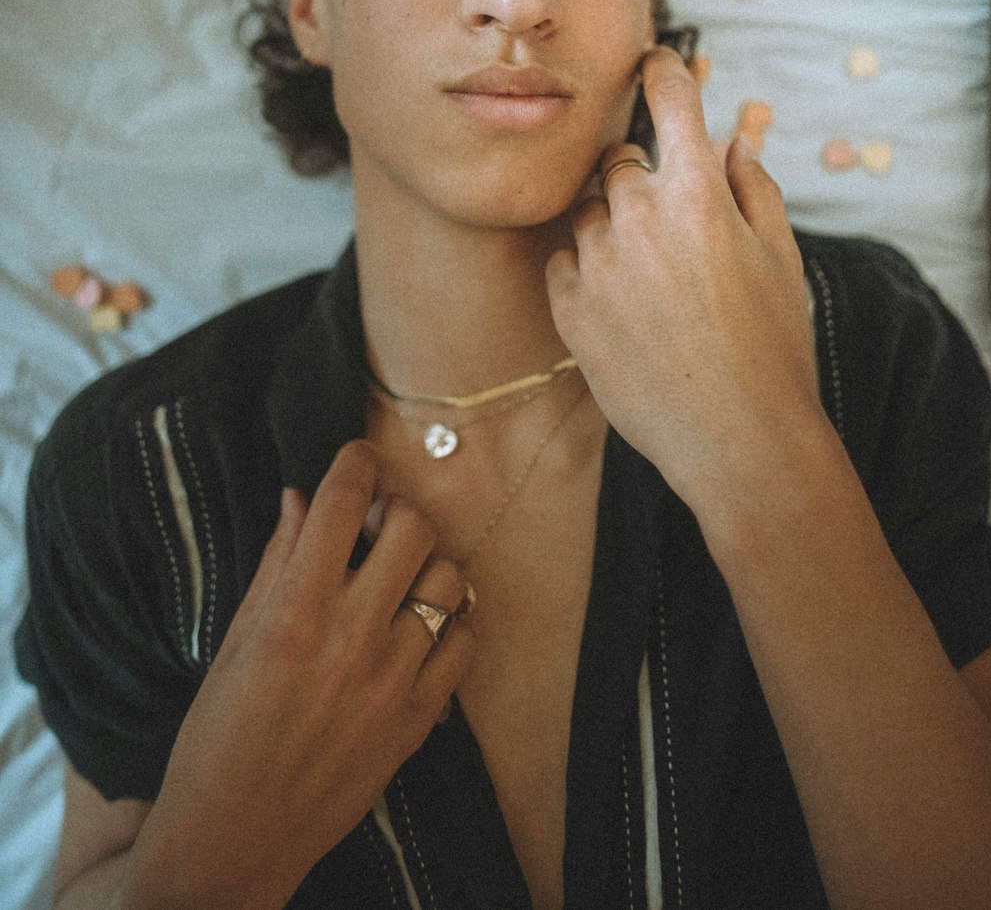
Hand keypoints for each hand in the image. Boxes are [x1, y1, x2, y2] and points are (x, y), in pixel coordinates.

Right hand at [127, 440, 473, 909]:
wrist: (234, 839)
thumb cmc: (217, 737)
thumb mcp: (233, 642)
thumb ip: (277, 564)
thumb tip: (303, 498)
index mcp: (294, 614)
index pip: (342, 504)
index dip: (355, 464)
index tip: (356, 457)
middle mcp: (350, 639)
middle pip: (412, 529)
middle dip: (397, 511)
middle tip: (378, 523)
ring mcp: (392, 681)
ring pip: (449, 579)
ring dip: (428, 563)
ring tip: (403, 573)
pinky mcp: (419, 720)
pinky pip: (466, 643)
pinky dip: (451, 621)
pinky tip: (421, 624)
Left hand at [545, 45, 822, 514]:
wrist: (740, 442)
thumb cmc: (773, 347)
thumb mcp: (780, 257)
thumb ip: (752, 186)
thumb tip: (735, 137)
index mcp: (698, 193)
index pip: (670, 100)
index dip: (662, 71)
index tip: (653, 61)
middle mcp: (639, 216)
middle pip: (621, 161)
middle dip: (643, 176)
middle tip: (673, 223)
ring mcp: (598, 263)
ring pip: (589, 211)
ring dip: (613, 225)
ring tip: (654, 280)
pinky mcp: (569, 308)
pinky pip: (564, 259)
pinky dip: (587, 266)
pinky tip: (623, 302)